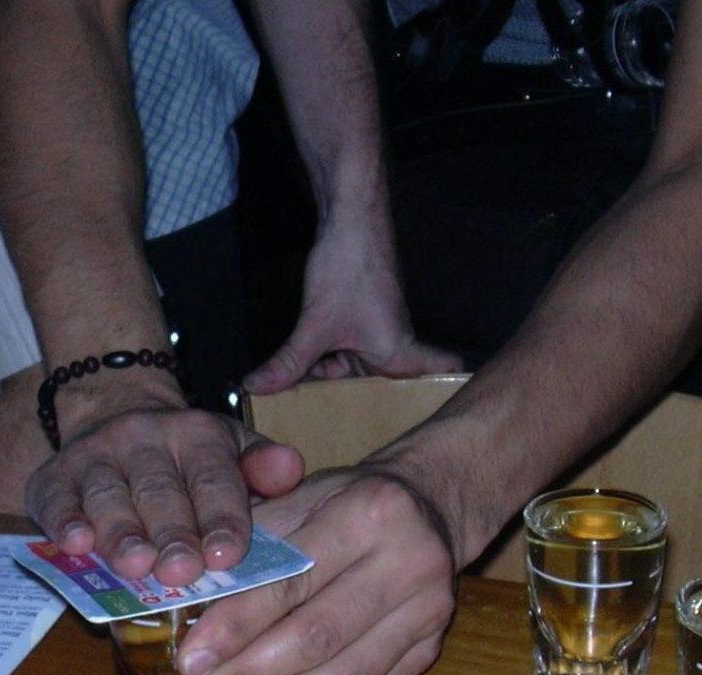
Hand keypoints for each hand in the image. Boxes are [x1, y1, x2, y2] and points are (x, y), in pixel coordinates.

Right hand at [25, 397, 304, 585]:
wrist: (115, 414)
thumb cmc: (188, 458)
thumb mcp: (232, 451)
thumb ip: (261, 467)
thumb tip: (290, 468)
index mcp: (199, 436)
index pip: (215, 479)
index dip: (222, 518)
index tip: (228, 556)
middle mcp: (145, 439)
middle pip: (161, 492)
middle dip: (172, 534)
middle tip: (181, 572)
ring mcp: (96, 455)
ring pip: (109, 496)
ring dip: (121, 533)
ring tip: (134, 566)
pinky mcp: (54, 476)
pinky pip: (57, 499)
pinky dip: (64, 522)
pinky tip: (75, 545)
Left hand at [169, 468, 457, 674]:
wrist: (430, 509)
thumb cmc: (346, 502)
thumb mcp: (298, 496)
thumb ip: (248, 545)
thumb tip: (187, 601)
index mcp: (368, 512)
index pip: (290, 582)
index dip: (236, 628)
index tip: (188, 662)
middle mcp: (408, 562)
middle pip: (317, 638)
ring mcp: (427, 611)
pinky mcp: (430, 648)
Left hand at [242, 215, 461, 393]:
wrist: (348, 217)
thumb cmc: (350, 268)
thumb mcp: (315, 325)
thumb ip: (288, 362)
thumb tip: (256, 389)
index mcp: (399, 351)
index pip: (444, 370)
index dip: (441, 390)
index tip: (426, 412)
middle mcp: (396, 344)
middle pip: (388, 383)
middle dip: (365, 404)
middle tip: (338, 430)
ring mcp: (379, 331)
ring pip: (362, 368)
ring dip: (337, 382)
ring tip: (307, 405)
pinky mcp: (361, 319)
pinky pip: (349, 352)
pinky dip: (328, 362)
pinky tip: (301, 371)